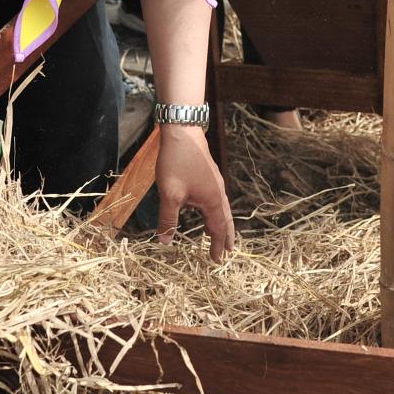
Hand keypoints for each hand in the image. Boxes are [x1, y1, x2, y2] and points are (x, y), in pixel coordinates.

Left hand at [155, 126, 236, 260]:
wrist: (183, 132)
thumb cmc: (177, 163)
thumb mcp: (169, 194)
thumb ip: (168, 219)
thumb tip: (165, 241)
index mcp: (212, 201)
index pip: (217, 229)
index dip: (217, 246)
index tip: (217, 261)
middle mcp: (218, 193)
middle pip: (225, 220)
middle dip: (225, 236)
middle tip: (228, 251)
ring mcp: (215, 182)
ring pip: (221, 209)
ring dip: (220, 223)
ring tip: (215, 234)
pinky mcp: (209, 175)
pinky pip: (216, 199)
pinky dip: (214, 211)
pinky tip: (204, 208)